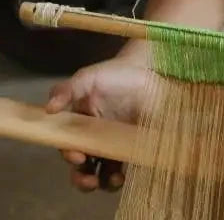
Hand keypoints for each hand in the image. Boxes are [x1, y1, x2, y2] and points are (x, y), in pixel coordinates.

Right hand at [46, 55, 149, 192]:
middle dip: (83, 179)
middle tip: (90, 181)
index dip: (70, 156)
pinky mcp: (137, 145)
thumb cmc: (113, 74)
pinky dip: (128, 174)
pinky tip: (130, 173)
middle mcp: (96, 139)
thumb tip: (49, 109)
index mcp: (80, 127)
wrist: (146, 70)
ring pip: (106, 172)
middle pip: (84, 168)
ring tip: (114, 180)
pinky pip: (130, 165)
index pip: (70, 148)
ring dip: (105, 182)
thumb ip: (66, 90)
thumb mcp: (87, 78)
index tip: (79, 157)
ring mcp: (117, 144)